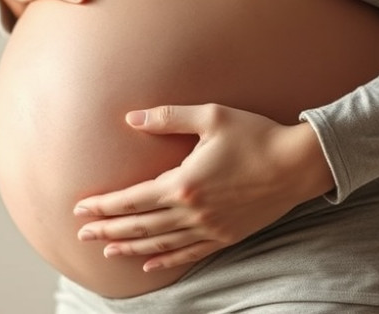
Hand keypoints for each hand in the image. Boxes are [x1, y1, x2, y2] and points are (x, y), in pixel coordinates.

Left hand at [73, 104, 334, 271]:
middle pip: (140, 225)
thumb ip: (167, 117)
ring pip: (161, 243)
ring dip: (131, 246)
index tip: (80, 209)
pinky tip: (150, 263)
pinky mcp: (227, 235)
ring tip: (108, 249)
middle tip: (82, 235)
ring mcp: (210, 228)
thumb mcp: (211, 116)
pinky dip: (166, 260)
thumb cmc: (255, 134)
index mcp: (184, 183)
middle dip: (108, 229)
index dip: (103, 205)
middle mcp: (193, 212)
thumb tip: (130, 118)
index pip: (132, 199)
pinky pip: (190, 253)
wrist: (298, 164)